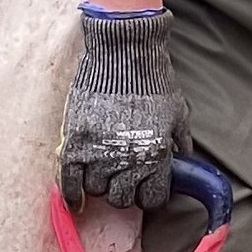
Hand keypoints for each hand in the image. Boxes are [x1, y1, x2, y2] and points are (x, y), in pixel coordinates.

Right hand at [60, 4, 188, 207]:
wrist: (123, 51)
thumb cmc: (153, 78)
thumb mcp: (178, 111)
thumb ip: (180, 140)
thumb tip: (183, 158)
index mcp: (157, 154)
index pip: (152, 198)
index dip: (149, 196)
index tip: (145, 189)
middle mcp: (128, 159)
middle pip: (121, 199)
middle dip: (124, 192)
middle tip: (122, 179)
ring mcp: (98, 151)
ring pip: (95, 190)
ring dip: (100, 185)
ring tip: (102, 171)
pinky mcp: (74, 140)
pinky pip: (68, 180)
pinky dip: (71, 193)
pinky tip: (75, 198)